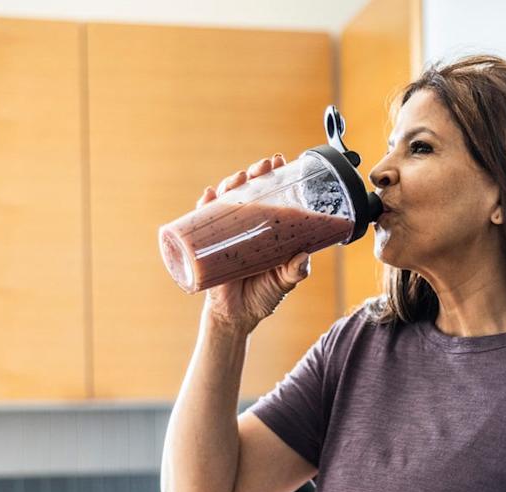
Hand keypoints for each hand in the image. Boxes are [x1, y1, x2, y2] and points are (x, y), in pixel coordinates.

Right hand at [199, 154, 310, 333]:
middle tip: (261, 167)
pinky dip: (204, 206)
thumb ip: (295, 271)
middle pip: (249, 192)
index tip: (279, 161)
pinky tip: (208, 196)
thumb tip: (303, 257)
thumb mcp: (285, 282)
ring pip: (227, 200)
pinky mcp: (208, 244)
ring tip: (239, 178)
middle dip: (254, 174)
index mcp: (269, 229)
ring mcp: (227, 232)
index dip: (274, 176)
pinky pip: (202, 221)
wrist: (237, 317)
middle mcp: (248, 226)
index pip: (273, 195)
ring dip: (231, 184)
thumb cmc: (263, 296)